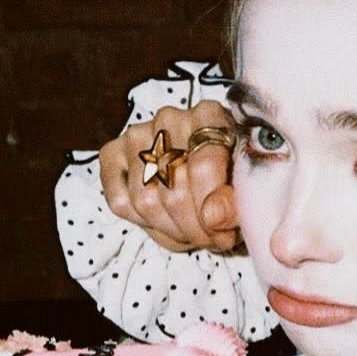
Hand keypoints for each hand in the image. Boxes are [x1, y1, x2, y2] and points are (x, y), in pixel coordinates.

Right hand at [98, 99, 240, 252]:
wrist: (207, 177)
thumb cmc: (230, 183)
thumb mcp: (244, 194)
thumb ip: (234, 205)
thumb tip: (213, 216)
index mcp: (210, 116)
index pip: (204, 168)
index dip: (215, 211)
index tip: (225, 233)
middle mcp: (170, 118)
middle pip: (174, 191)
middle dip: (195, 228)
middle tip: (211, 239)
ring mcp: (136, 134)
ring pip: (145, 201)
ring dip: (172, 230)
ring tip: (192, 231)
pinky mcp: (112, 154)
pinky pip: (120, 203)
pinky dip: (145, 224)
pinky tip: (166, 221)